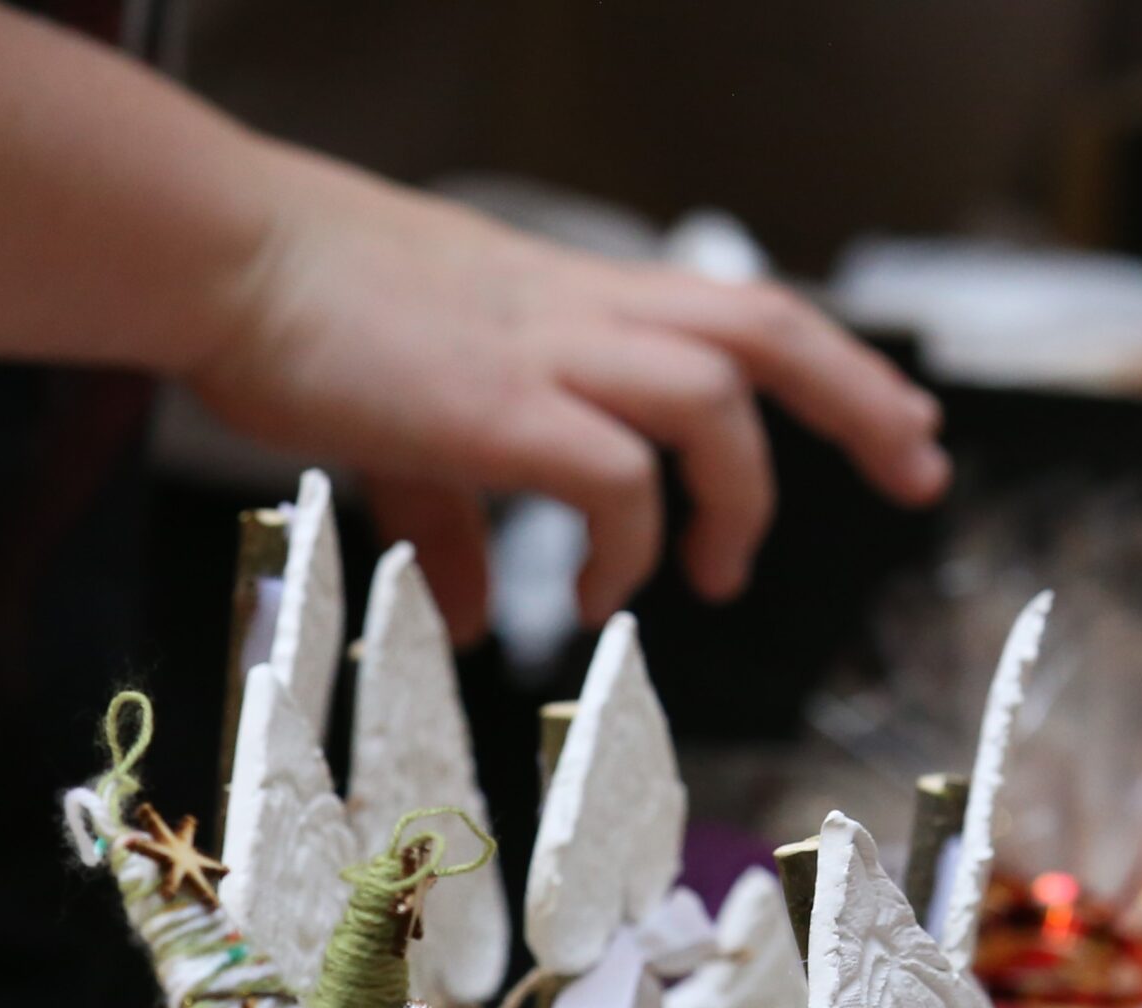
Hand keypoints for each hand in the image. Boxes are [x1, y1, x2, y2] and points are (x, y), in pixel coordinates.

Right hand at [188, 146, 948, 642]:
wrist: (221, 255)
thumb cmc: (309, 321)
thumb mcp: (411, 428)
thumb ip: (461, 524)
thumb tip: (479, 619)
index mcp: (580, 298)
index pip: (742, 310)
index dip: (837, 364)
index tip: (904, 418)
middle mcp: (585, 312)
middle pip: (769, 329)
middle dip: (861, 400)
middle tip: (920, 469)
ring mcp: (549, 353)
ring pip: (715, 396)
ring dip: (743, 491)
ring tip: (722, 574)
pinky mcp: (502, 405)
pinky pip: (616, 475)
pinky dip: (634, 541)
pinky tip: (608, 597)